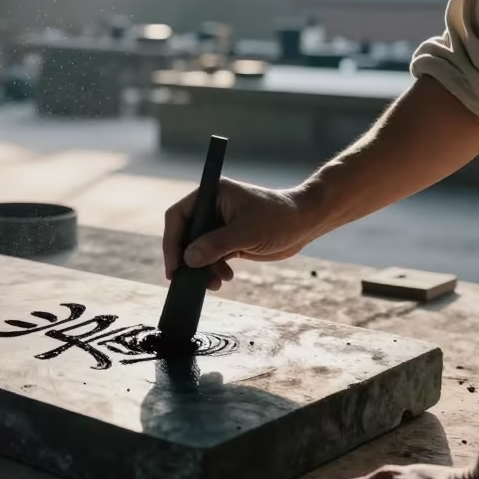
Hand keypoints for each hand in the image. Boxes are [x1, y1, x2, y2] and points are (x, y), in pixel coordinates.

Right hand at [163, 179, 321, 289]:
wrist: (306, 223)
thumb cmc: (279, 218)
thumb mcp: (246, 232)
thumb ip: (216, 245)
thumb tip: (188, 259)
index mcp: (212, 194)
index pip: (178, 216)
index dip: (172, 240)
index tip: (174, 265)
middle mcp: (211, 208)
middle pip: (185, 235)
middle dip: (188, 259)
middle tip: (186, 281)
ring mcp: (219, 224)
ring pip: (198, 250)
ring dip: (203, 268)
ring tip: (215, 283)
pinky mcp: (229, 240)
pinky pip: (212, 257)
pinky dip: (215, 269)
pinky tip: (226, 278)